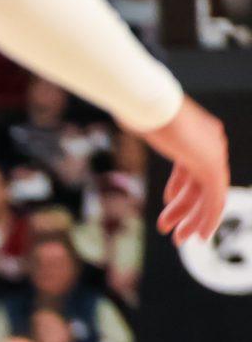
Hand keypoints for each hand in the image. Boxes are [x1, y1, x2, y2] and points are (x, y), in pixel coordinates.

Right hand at [143, 99, 231, 243]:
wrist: (148, 102)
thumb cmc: (137, 105)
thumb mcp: (141, 118)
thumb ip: (143, 122)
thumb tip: (125, 112)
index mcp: (198, 133)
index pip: (191, 168)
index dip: (179, 188)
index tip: (168, 203)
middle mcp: (211, 144)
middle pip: (199, 184)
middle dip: (185, 210)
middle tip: (173, 231)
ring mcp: (213, 154)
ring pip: (209, 196)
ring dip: (193, 219)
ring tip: (178, 239)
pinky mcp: (211, 166)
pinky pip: (216, 199)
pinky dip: (209, 219)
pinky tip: (201, 235)